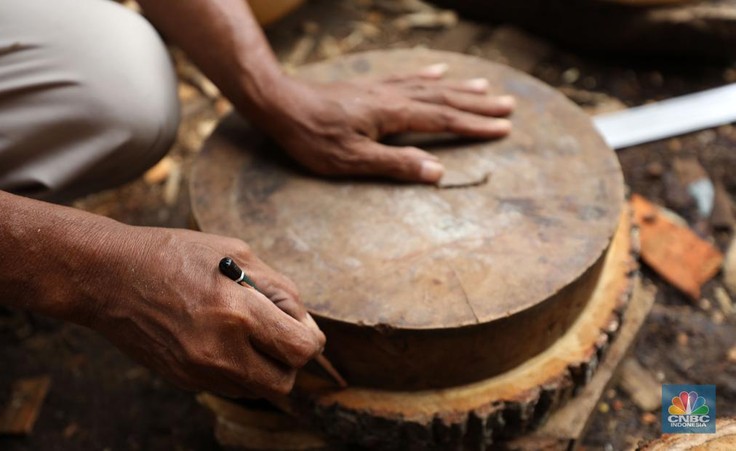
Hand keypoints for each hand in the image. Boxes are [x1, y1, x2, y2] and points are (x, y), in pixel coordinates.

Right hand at [86, 226, 324, 397]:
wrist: (108, 276)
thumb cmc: (173, 255)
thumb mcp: (236, 253)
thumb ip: (278, 287)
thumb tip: (303, 319)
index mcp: (237, 312)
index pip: (300, 349)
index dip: (311, 339)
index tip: (303, 328)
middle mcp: (220, 350)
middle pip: (284, 382)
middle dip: (290, 360)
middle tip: (279, 332)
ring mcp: (198, 371)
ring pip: (257, 390)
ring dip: (264, 367)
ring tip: (247, 331)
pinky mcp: (183, 379)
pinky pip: (228, 386)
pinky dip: (237, 369)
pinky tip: (222, 338)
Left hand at [263, 65, 514, 182]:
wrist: (280, 105)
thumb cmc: (312, 138)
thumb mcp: (352, 161)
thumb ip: (396, 165)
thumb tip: (437, 172)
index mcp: (393, 115)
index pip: (444, 120)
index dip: (475, 125)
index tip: (504, 128)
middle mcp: (392, 97)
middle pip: (444, 100)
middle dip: (478, 105)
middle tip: (509, 106)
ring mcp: (381, 89)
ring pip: (430, 87)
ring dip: (459, 89)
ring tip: (485, 88)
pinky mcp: (368, 88)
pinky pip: (407, 78)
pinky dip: (427, 75)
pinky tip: (438, 71)